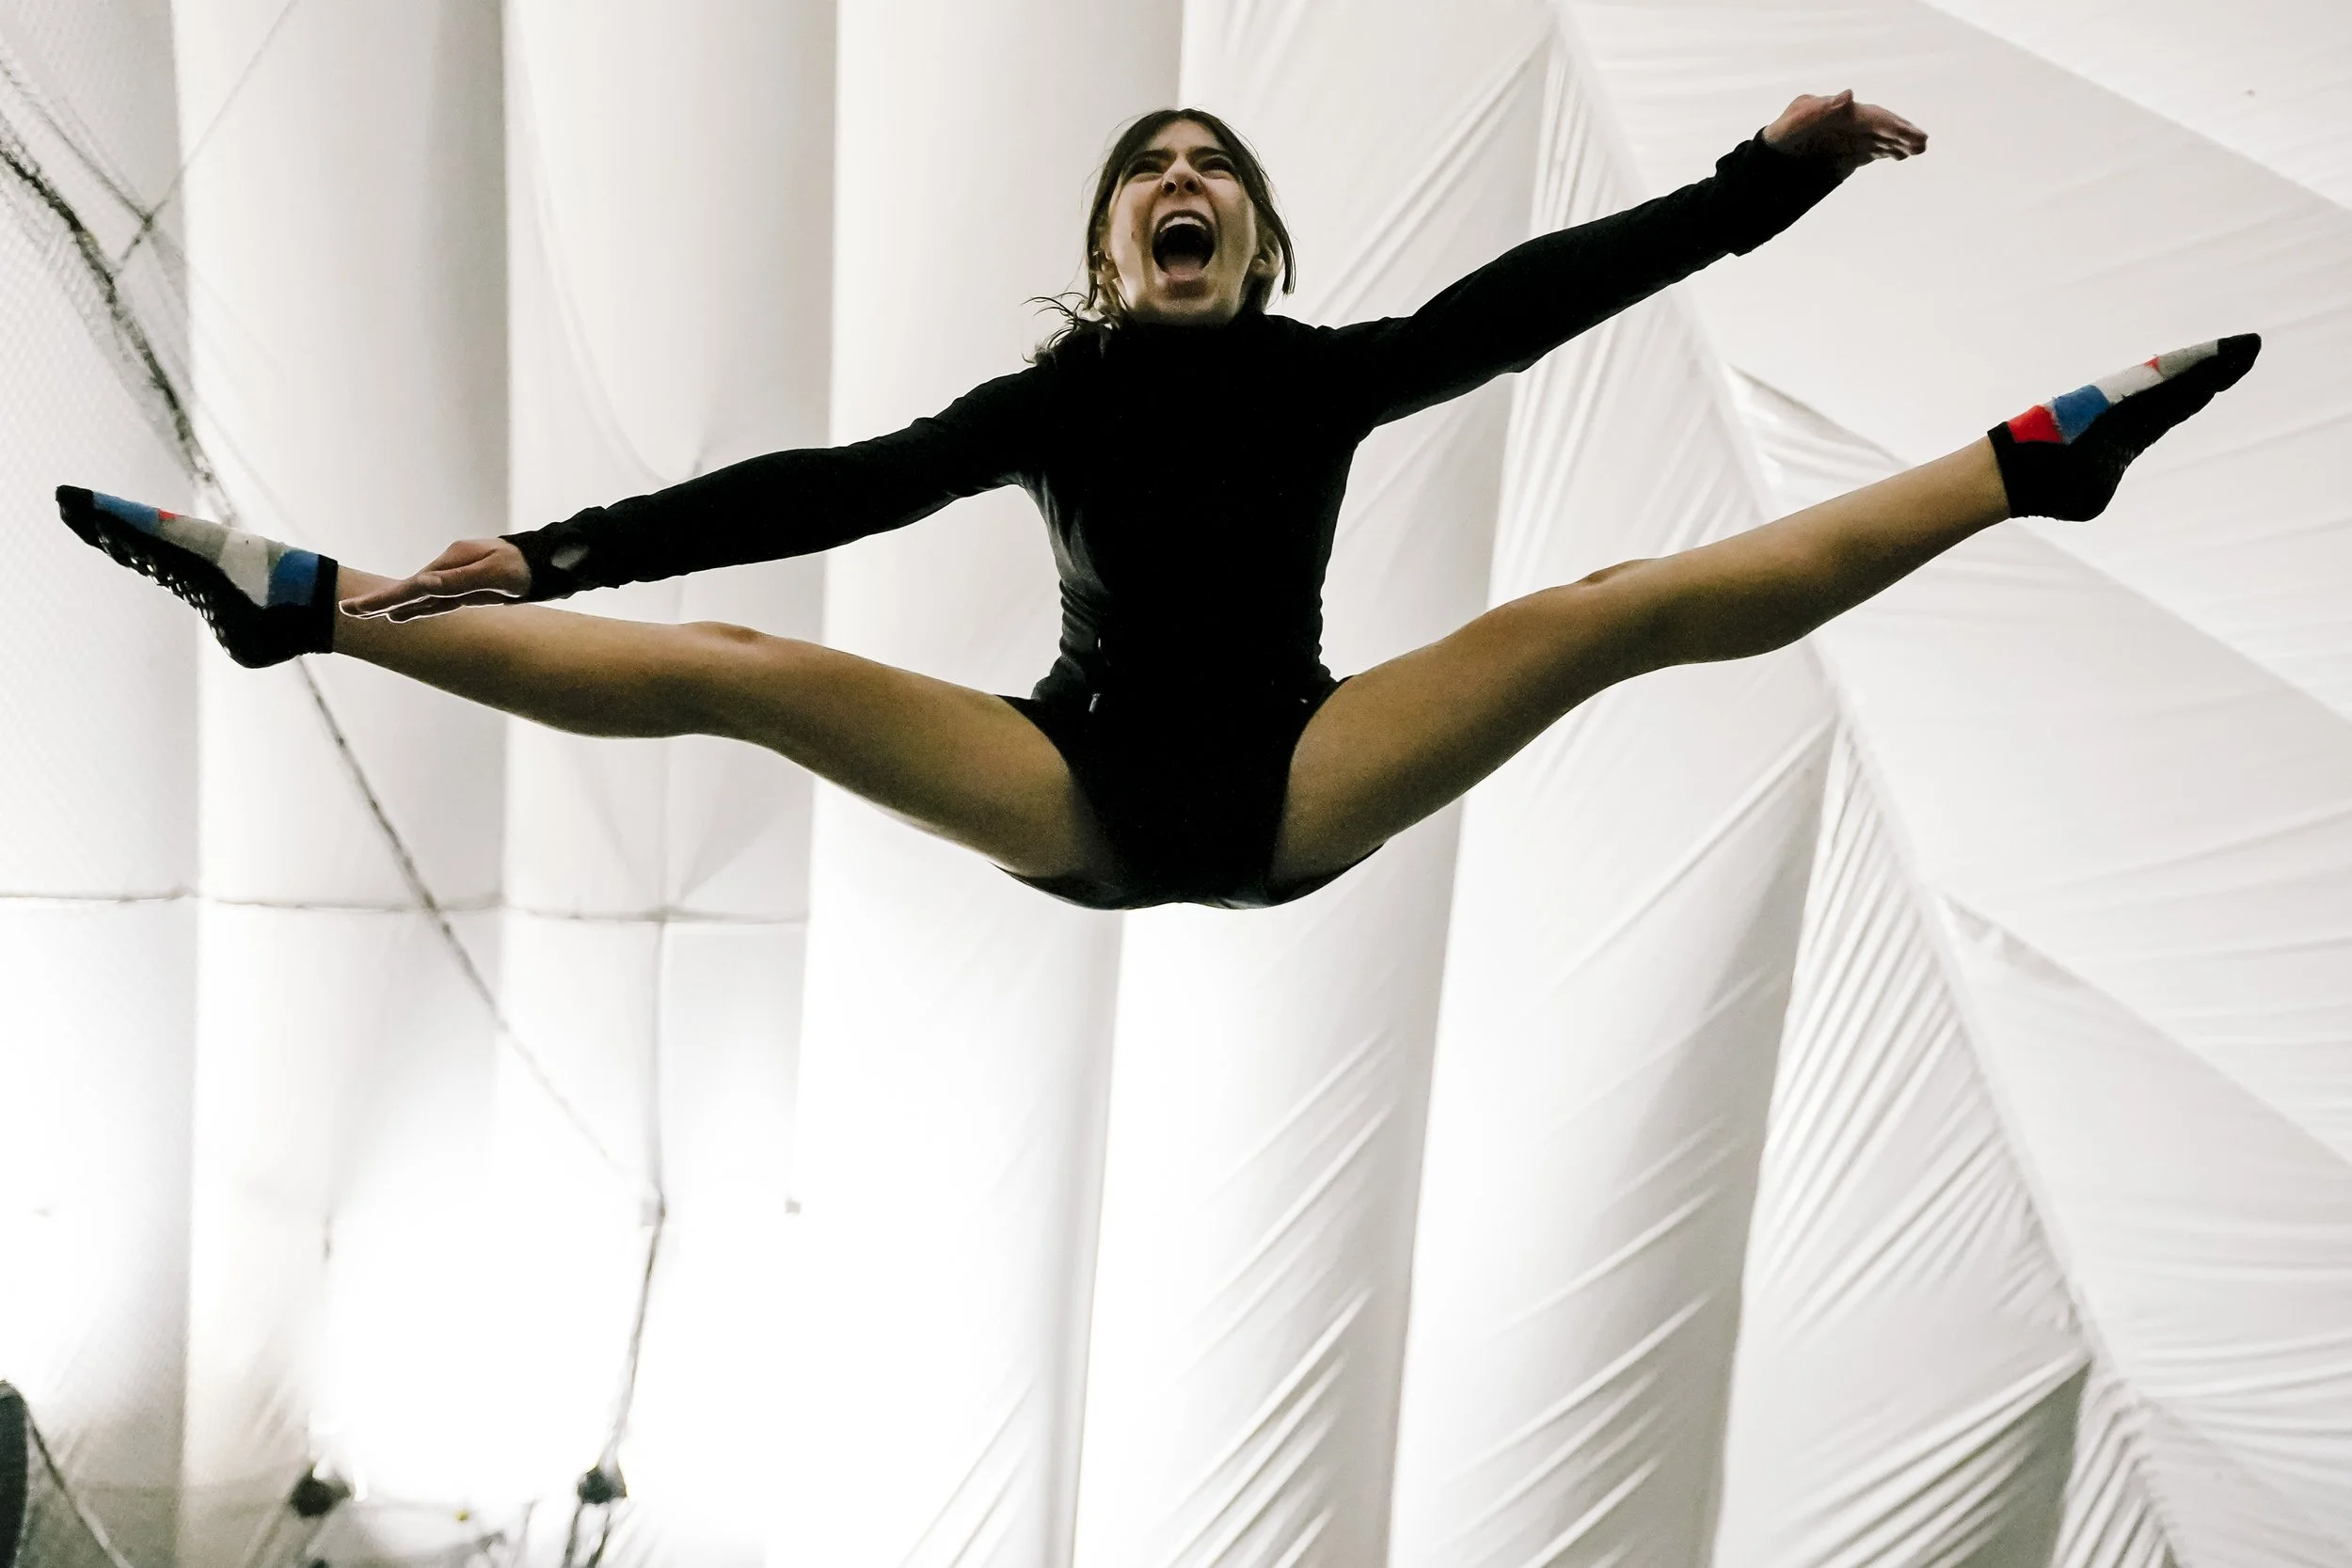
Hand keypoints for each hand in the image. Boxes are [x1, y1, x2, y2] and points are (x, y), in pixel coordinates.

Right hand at [339, 537, 531, 620]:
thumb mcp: (494, 575)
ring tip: (367, 613)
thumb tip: (422, 583)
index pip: (413, 586)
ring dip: (395, 605)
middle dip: (381, 601)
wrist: (548, 564)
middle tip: (348, 610)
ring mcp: (457, 578)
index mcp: (451, 562)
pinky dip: (418, 607)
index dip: (386, 599)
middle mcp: (450, 568)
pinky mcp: (467, 589)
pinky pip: (436, 601)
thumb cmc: (524, 568)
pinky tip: (402, 614)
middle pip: (410, 589)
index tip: (357, 608)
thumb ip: (458, 581)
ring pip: (421, 596)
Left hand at [1763, 89, 1926, 172]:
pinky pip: (1873, 150)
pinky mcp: (1849, 154)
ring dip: (1900, 144)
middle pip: (1881, 126)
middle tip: (1922, 143)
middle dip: (1903, 134)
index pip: (1873, 117)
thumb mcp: (1795, 121)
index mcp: (1841, 112)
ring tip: (1918, 150)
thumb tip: (1850, 94)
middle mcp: (1851, 123)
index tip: (1910, 134)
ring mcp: (1851, 137)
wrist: (1774, 158)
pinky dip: (1888, 152)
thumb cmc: (1782, 135)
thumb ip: (1820, 110)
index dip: (1892, 125)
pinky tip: (1902, 156)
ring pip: (1881, 138)